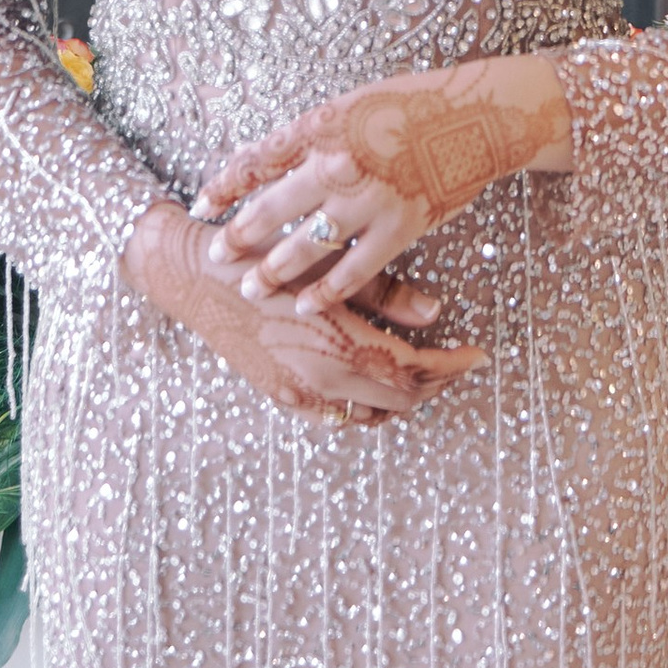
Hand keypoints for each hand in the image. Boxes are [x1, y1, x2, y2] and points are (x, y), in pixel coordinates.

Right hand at [119, 201, 484, 425]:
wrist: (190, 274)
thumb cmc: (260, 253)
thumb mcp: (326, 261)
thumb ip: (383, 291)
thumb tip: (436, 312)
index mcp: (336, 341)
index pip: (413, 372)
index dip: (451, 367)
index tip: (477, 354)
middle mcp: (319, 378)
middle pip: (399, 399)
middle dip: (434, 381)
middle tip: (455, 358)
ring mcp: (297, 393)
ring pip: (370, 411)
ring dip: (400, 394)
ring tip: (420, 365)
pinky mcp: (280, 395)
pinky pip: (337, 414)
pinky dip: (364, 402)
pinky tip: (371, 376)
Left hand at [192, 56, 572, 314]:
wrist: (476, 118)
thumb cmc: (410, 105)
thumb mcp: (350, 105)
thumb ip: (311, 135)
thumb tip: (266, 160)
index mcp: (322, 126)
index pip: (259, 159)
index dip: (225, 185)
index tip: (201, 205)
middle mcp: (339, 163)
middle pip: (273, 208)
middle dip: (238, 235)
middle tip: (214, 254)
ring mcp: (369, 199)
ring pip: (307, 244)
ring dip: (273, 269)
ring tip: (249, 286)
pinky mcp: (399, 227)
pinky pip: (354, 269)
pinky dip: (326, 291)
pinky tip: (304, 305)